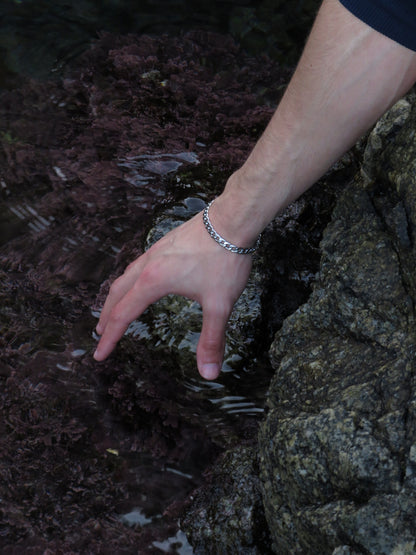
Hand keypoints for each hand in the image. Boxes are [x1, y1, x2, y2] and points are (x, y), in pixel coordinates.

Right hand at [93, 210, 252, 379]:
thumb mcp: (219, 304)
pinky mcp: (165, 243)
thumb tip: (209, 374)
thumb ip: (212, 340)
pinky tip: (142, 281)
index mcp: (154, 281)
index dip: (110, 338)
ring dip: (116, 296)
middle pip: (117, 293)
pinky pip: (138, 264)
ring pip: (126, 276)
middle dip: (106, 316)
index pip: (123, 314)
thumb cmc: (225, 259)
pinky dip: (130, 280)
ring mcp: (155, 251)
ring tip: (114, 309)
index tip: (100, 355)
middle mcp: (148, 265)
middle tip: (101, 334)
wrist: (232, 219)